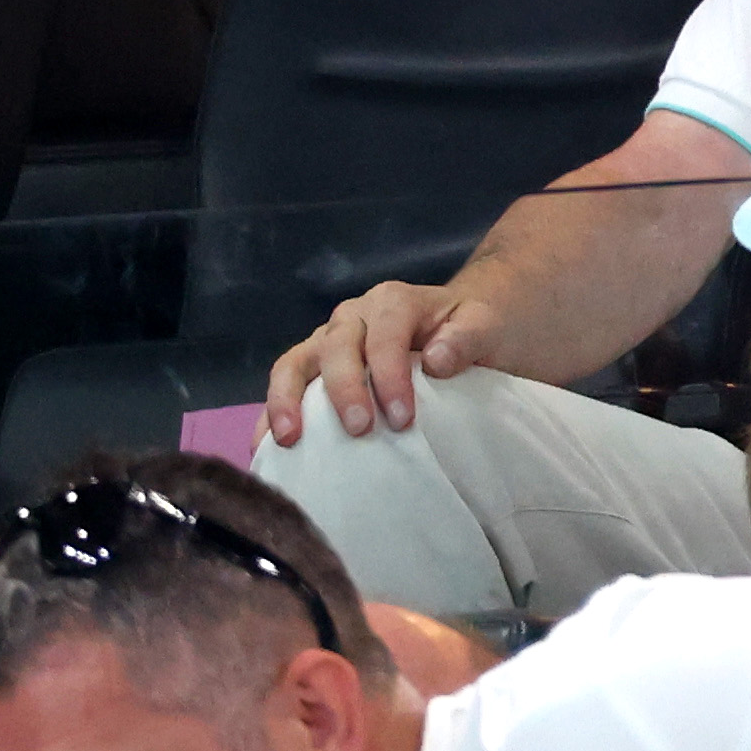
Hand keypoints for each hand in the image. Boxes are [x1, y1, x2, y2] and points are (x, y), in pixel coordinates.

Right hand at [264, 278, 495, 443]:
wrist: (467, 324)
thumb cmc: (475, 328)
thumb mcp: (486, 326)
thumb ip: (467, 338)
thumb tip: (436, 361)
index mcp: (394, 302)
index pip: (385, 336)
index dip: (389, 376)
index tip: (403, 418)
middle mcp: (355, 316)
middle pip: (336, 347)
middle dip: (344, 390)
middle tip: (359, 430)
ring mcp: (329, 340)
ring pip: (296, 361)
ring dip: (287, 400)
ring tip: (289, 440)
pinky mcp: (316, 366)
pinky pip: (287, 384)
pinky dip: (272, 413)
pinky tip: (264, 447)